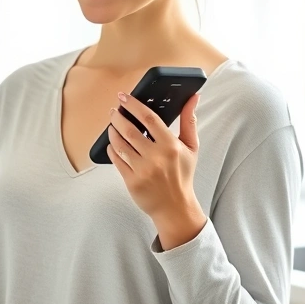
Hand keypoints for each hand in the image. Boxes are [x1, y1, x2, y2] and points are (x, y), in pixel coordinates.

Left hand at [106, 91, 206, 249]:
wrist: (175, 207)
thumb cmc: (182, 175)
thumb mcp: (191, 147)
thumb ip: (189, 121)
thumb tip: (193, 98)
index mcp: (171, 145)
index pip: (149, 118)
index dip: (134, 105)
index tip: (124, 97)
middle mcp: (156, 157)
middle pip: (130, 130)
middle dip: (118, 117)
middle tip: (114, 111)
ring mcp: (142, 170)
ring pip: (119, 144)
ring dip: (112, 131)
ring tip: (112, 125)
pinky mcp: (131, 181)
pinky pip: (116, 159)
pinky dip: (111, 149)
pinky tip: (112, 144)